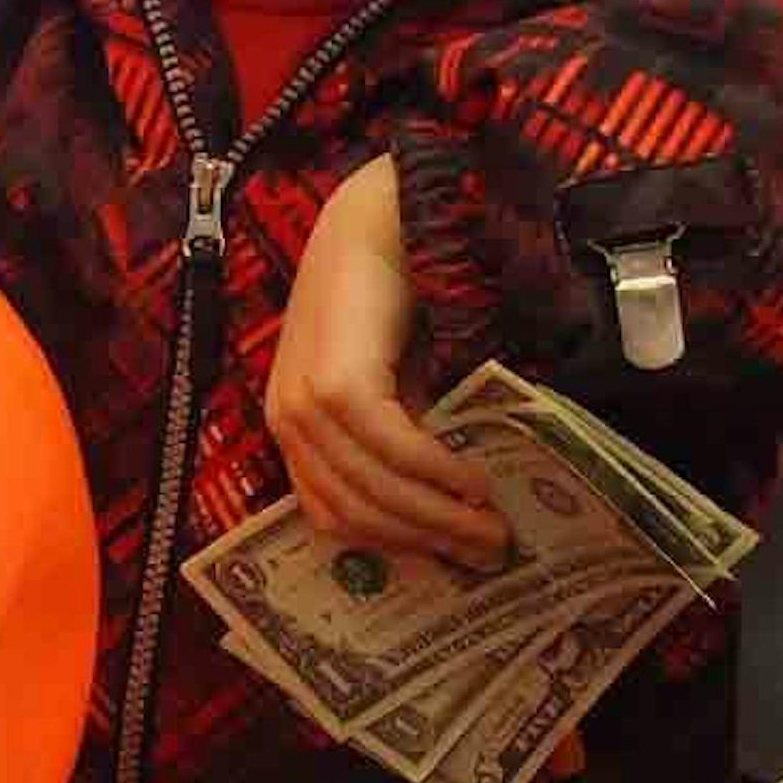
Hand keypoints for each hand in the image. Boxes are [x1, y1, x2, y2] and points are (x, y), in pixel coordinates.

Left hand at [267, 155, 511, 566]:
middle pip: (358, 514)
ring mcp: (308, 404)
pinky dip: (440, 475)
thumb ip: (398, 441)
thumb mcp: (388, 385)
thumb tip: (447, 512)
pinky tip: (477, 483)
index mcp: (291, 426)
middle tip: (491, 556)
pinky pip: (395, 451)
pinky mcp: (338, 384)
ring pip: (377, 491)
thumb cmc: (385, 299)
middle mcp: (287, 420)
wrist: (378, 220)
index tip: (450, 562)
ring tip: (496, 529)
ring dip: (442, 518)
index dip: (394, 546)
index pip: (333, 516)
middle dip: (429, 543)